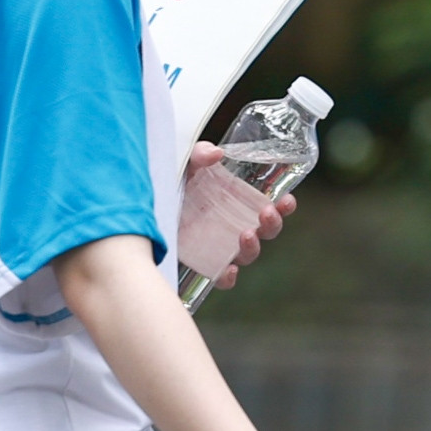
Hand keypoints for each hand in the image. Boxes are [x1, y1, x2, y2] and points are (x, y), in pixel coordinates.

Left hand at [185, 141, 297, 289]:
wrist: (143, 208)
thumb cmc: (172, 183)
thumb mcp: (185, 164)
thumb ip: (199, 155)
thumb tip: (216, 154)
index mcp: (238, 201)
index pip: (271, 205)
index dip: (284, 207)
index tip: (287, 200)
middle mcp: (235, 224)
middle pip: (266, 232)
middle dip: (273, 224)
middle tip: (266, 213)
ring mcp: (221, 245)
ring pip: (248, 254)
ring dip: (253, 247)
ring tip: (246, 234)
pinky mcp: (203, 261)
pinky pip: (222, 276)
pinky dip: (228, 277)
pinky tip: (228, 269)